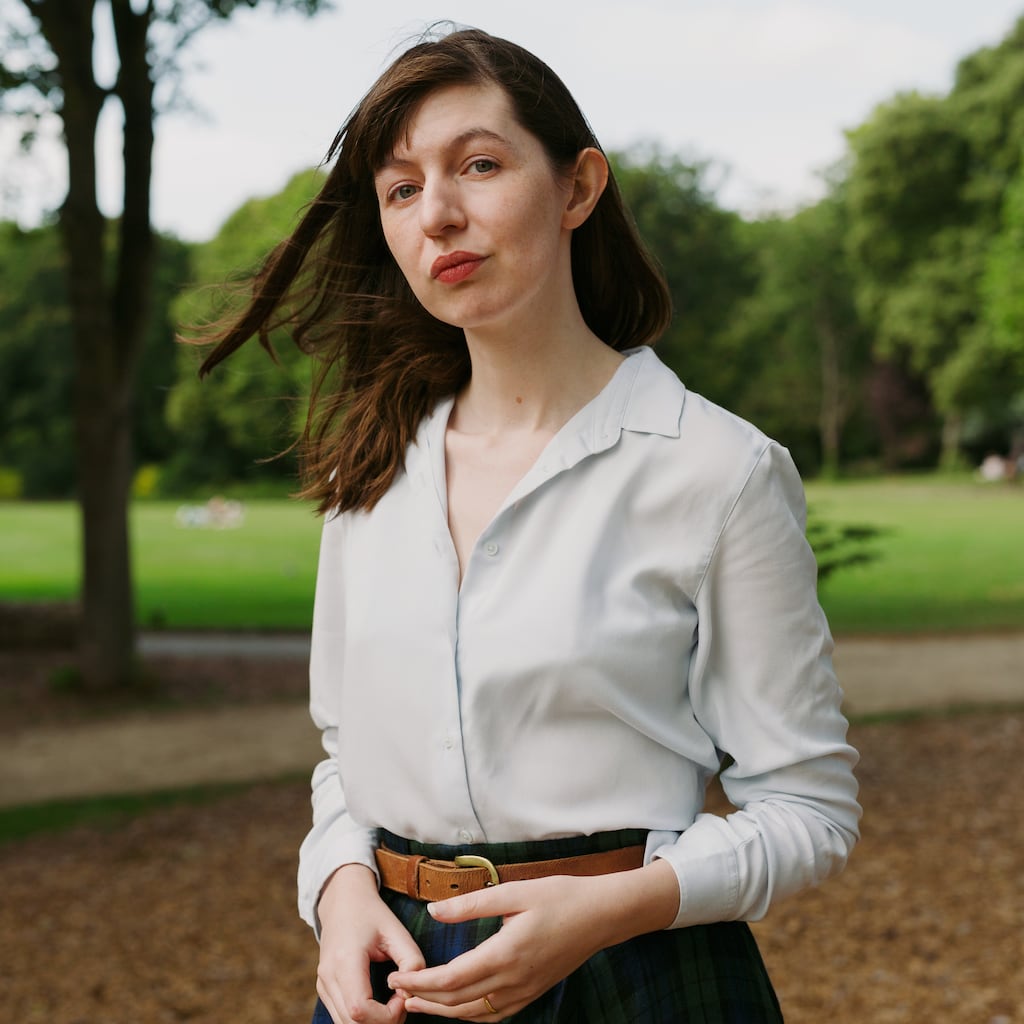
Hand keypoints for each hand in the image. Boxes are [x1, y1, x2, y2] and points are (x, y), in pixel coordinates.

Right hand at [316, 864, 425, 1023]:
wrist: (342, 900)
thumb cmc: (372, 914)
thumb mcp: (397, 930)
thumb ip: (412, 960)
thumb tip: (412, 992)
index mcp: (345, 960)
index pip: (360, 1009)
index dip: (386, 1015)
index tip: (402, 998)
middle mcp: (328, 977)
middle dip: (382, 1023)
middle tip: (402, 1003)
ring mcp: (323, 985)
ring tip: (393, 1003)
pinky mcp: (324, 990)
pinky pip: (342, 1018)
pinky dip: (363, 1020)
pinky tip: (380, 1004)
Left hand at [386, 861, 677, 1020]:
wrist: (601, 916)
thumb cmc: (560, 897)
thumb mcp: (514, 891)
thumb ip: (471, 904)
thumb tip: (433, 911)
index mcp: (504, 955)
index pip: (450, 980)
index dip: (419, 982)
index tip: (396, 977)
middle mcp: (512, 982)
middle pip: (457, 1003)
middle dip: (423, 999)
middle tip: (396, 991)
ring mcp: (524, 992)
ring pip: (474, 1015)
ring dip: (443, 1012)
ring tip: (417, 1005)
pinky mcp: (532, 993)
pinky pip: (494, 1015)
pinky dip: (469, 1015)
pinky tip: (457, 1007)